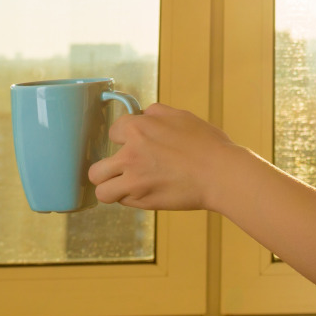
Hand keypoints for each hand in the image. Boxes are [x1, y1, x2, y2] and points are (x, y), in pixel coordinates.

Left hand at [88, 102, 237, 211]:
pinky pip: (123, 202)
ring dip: (111, 189)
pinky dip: (130, 199)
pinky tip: (144, 192)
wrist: (219, 173)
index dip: (123, 138)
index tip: (131, 144)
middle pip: (96, 169)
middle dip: (106, 169)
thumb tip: (144, 115)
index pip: (112, 132)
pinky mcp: (142, 201)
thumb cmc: (206, 144)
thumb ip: (156, 113)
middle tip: (122, 170)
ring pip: (102, 190)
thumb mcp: (181, 116)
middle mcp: (130, 155)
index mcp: (138, 129)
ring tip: (124, 187)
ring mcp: (134, 181)